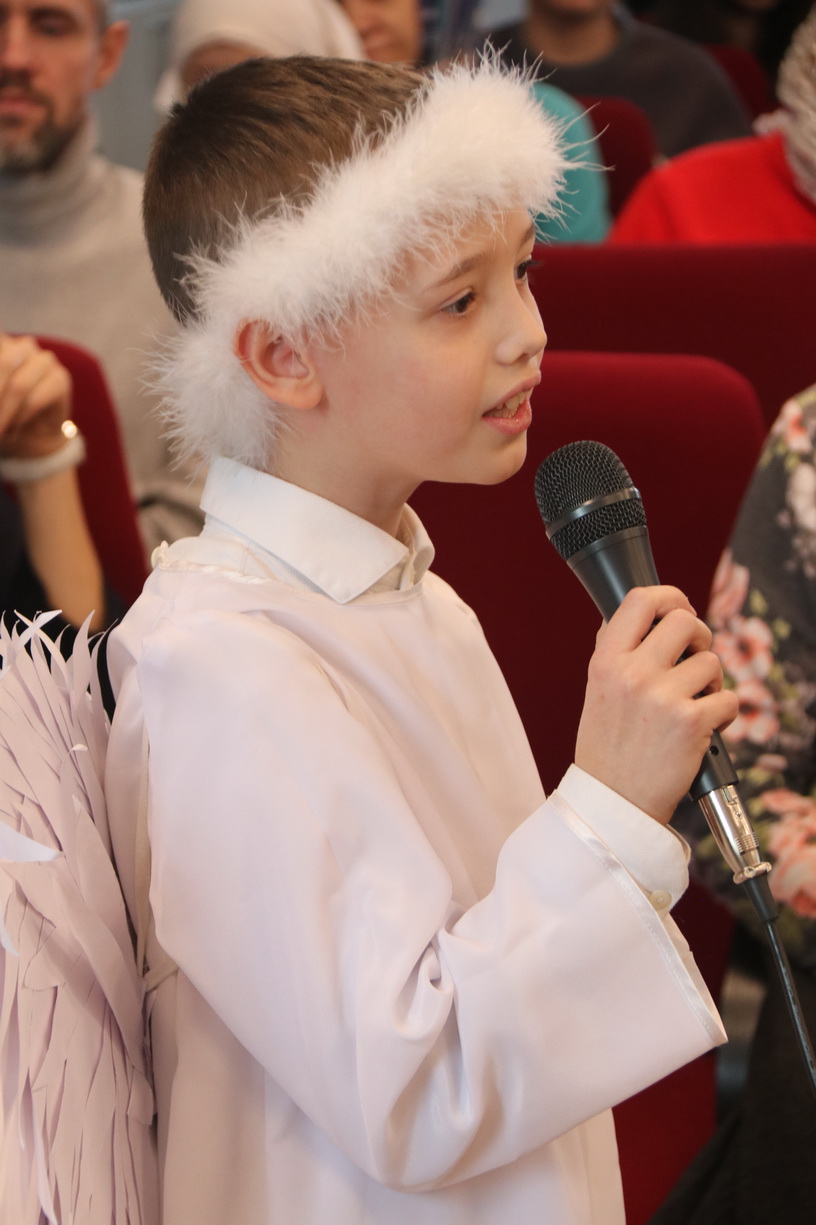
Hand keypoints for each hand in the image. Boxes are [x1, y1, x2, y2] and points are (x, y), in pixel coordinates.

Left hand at [0, 334, 71, 459]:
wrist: (32, 435)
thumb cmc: (1, 412)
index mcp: (0, 343)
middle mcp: (20, 345)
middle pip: (3, 365)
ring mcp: (43, 360)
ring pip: (20, 386)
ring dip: (4, 414)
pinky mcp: (60, 379)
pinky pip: (36, 400)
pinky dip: (20, 419)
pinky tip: (12, 431)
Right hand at [574, 586, 738, 824]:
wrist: (613, 801)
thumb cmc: (606, 747)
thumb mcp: (595, 689)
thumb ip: (614, 651)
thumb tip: (639, 615)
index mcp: (606, 660)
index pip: (641, 600)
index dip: (670, 596)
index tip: (679, 608)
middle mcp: (633, 673)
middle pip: (686, 621)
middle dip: (699, 637)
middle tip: (693, 658)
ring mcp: (663, 697)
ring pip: (712, 661)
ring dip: (712, 681)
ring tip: (694, 702)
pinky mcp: (691, 723)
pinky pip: (730, 699)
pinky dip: (725, 712)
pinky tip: (705, 725)